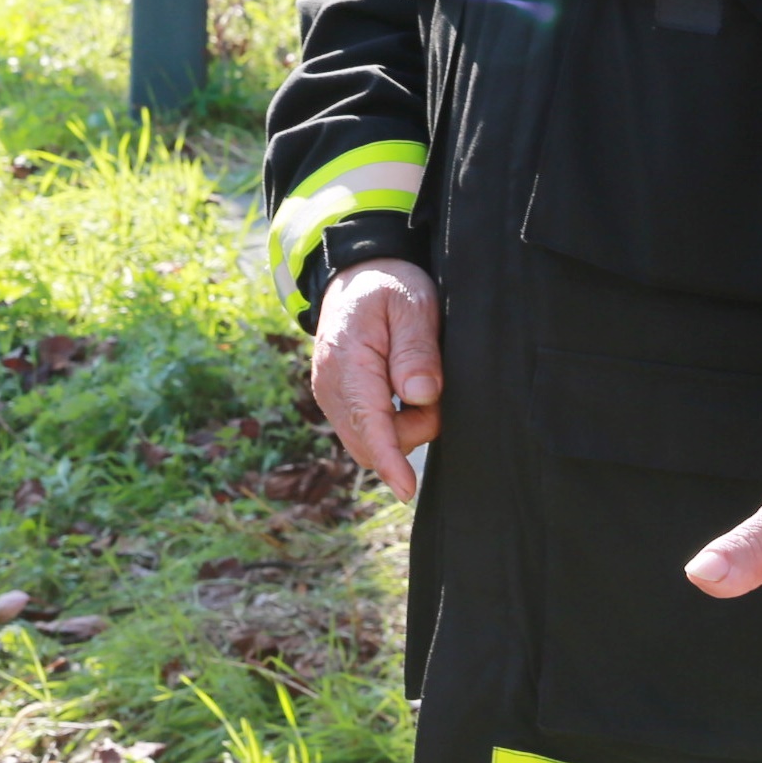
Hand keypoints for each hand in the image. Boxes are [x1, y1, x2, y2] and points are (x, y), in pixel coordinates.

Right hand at [310, 258, 442, 500]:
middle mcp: (330, 385)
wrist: (356, 273)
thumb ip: (416, 349)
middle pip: (370, 442)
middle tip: (432, 386)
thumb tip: (419, 397)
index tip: (406, 488)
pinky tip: (401, 391)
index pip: (367, 420)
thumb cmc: (387, 285)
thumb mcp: (412, 304)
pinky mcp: (337, 401)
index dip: (389, 458)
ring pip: (369, 442)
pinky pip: (365, 431)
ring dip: (403, 427)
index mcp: (347, 360)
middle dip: (410, 433)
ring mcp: (330, 396)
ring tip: (417, 381)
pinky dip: (391, 423)